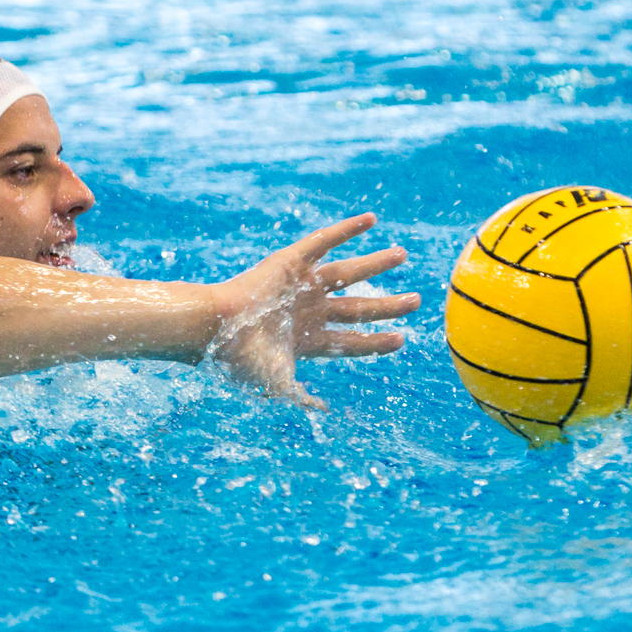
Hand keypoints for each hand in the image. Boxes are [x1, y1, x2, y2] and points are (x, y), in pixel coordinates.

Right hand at [208, 214, 419, 409]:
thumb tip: (322, 411)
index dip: (376, 341)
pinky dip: (347, 230)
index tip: (402, 340)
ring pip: (348, 272)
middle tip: (416, 301)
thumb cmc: (240, 357)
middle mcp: (310, 310)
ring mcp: (302, 285)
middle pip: (358, 307)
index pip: (352, 340)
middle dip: (387, 306)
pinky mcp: (291, 260)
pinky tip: (371, 220)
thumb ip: (301, 398)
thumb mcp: (276, 384)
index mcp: (309, 340)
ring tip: (402, 255)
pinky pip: (324, 240)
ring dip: (375, 264)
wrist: (214, 326)